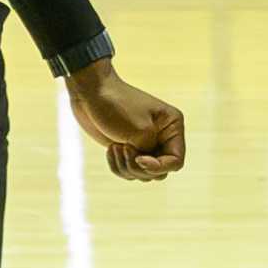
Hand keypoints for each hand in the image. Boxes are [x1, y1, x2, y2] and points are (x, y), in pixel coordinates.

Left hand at [64, 60, 186, 182]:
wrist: (92, 92)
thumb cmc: (118, 106)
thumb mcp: (140, 131)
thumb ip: (151, 154)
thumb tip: (147, 168)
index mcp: (172, 126)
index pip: (175, 161)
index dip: (158, 166)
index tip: (140, 159)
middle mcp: (162, 137)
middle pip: (159, 172)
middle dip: (139, 167)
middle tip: (125, 149)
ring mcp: (144, 144)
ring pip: (142, 175)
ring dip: (126, 166)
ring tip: (115, 147)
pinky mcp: (128, 149)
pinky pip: (128, 172)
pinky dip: (117, 165)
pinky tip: (110, 149)